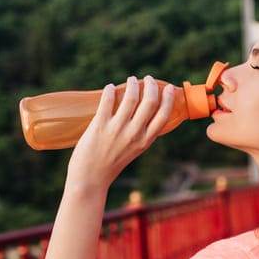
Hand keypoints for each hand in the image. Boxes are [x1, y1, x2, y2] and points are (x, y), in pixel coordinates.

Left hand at [67, 75, 172, 191]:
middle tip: (147, 79)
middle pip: (150, 102)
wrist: (90, 179)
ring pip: (130, 97)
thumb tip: (142, 113)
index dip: (169, 99)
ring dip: (132, 84)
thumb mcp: (134, 151)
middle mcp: (134, 133)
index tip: (168, 88)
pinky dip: (110, 90)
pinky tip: (110, 87)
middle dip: (151, 85)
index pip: (164, 115)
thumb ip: (140, 134)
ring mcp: (117, 129)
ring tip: (131, 80)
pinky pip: (107, 101)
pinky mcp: (99, 125)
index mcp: (145, 140)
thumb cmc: (111, 165)